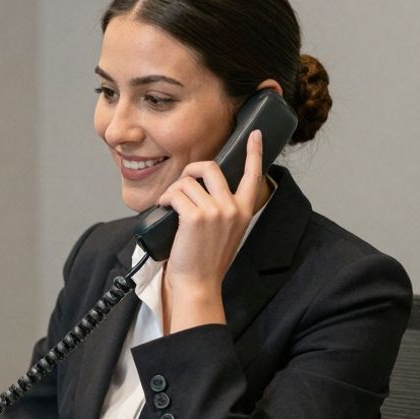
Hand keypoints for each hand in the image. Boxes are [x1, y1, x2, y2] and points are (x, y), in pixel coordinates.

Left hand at [156, 129, 265, 331]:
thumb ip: (222, 210)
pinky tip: (163, 208)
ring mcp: (216, 211)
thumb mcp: (225, 232)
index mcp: (245, 211)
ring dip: (173, 190)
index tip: (256, 135)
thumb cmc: (206, 261)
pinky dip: (165, 198)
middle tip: (180, 185)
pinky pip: (175, 193)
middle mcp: (234, 208)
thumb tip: (202, 189)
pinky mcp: (196, 216)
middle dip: (190, 170)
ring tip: (169, 206)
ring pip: (188, 181)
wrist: (197, 284)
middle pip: (210, 168)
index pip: (254, 176)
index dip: (255, 153)